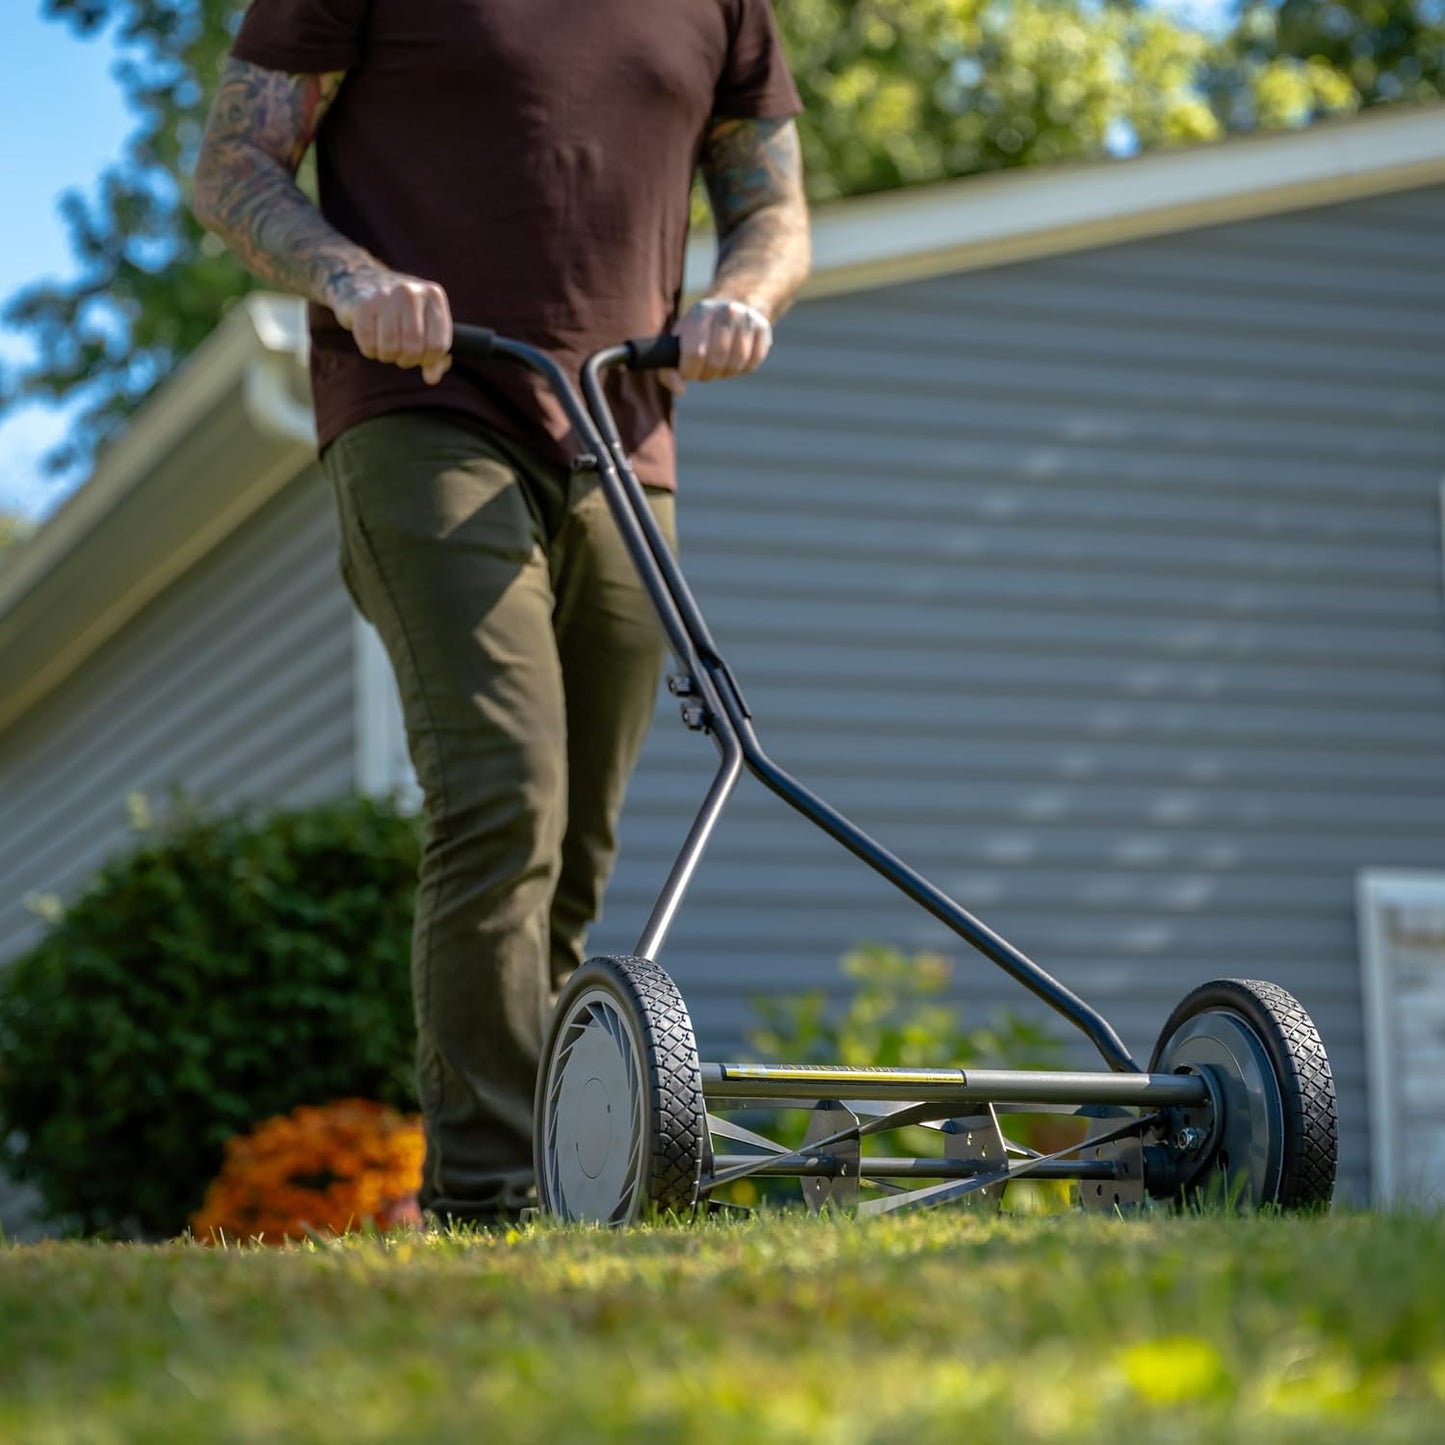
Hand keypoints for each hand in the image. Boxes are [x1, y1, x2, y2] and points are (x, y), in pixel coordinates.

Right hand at [330, 270, 453, 384]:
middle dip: (406, 359)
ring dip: (387, 356)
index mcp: (434, 296)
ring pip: (390, 347)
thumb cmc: (402, 313)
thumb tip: (432, 378)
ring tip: (387, 346)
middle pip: (413, 348)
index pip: (438, 346)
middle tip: (400, 353)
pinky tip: (372, 340)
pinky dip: (370, 350)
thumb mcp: (426, 327)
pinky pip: (367, 343)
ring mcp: (385, 295)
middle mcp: (411, 292)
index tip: (420, 354)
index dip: (428, 359)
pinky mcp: (362, 304)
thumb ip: (436, 355)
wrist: (363, 281)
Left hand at [661, 297, 772, 396]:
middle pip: (716, 362)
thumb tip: (680, 390)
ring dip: (725, 373)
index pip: (695, 353)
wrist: (732, 307)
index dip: (690, 371)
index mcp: (701, 311)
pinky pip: (752, 363)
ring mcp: (747, 319)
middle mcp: (727, 311)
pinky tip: (735, 358)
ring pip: (736, 365)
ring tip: (720, 363)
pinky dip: (742, 368)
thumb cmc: (699, 332)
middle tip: (705, 369)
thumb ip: (669, 368)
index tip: (689, 371)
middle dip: (707, 373)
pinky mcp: (764, 328)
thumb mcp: (679, 342)